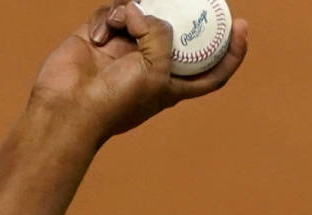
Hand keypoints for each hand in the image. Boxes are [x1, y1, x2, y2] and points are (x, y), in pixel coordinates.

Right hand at [29, 3, 250, 142]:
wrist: (68, 107)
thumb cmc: (115, 101)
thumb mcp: (154, 72)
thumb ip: (160, 36)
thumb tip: (141, 11)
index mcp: (172, 84)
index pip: (212, 70)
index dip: (232, 52)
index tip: (243, 27)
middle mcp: (151, 65)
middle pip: (176, 33)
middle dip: (181, 14)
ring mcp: (125, 48)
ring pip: (142, 14)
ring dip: (133, 13)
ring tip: (123, 24)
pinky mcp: (99, 36)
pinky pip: (112, 12)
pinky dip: (108, 17)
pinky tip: (98, 36)